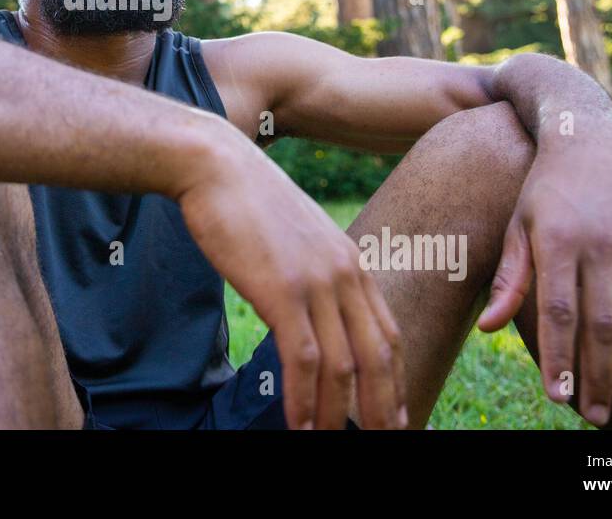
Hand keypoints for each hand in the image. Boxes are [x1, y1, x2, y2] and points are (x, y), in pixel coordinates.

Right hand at [175, 131, 407, 429]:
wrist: (216, 166)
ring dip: (338, 415)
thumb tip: (308, 310)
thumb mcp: (295, 237)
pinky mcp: (283, 290)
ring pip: (343, 367)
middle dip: (383, 409)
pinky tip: (300, 426)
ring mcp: (317, 282)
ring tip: (330, 444)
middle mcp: (346, 274)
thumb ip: (312, 272)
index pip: (388, 334)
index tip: (394, 416)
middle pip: (379, 357)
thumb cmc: (246, 202)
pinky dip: (304, 400)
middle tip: (383, 441)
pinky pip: (304, 359)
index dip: (395, 381)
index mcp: (352, 262)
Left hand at [477, 126, 611, 424]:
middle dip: (597, 375)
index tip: (556, 395)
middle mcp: (601, 245)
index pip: (560, 311)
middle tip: (591, 414)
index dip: (560, 356)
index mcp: (559, 242)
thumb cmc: (542, 192)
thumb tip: (487, 329)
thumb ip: (509, 280)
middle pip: (604, 324)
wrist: (587, 142)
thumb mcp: (517, 226)